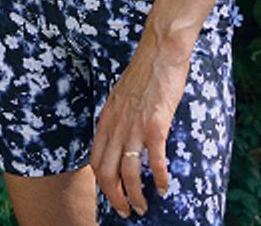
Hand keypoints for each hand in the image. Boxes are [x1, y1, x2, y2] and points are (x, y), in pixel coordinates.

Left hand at [89, 41, 190, 217]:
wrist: (159, 50)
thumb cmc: (145, 71)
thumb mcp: (121, 96)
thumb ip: (119, 118)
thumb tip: (124, 136)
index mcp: (106, 120)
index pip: (95, 161)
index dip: (102, 183)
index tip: (112, 195)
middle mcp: (116, 126)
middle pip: (107, 173)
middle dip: (115, 197)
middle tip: (126, 211)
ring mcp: (134, 127)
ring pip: (128, 172)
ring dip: (135, 195)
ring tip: (142, 207)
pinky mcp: (155, 124)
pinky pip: (155, 160)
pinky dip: (159, 178)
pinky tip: (164, 188)